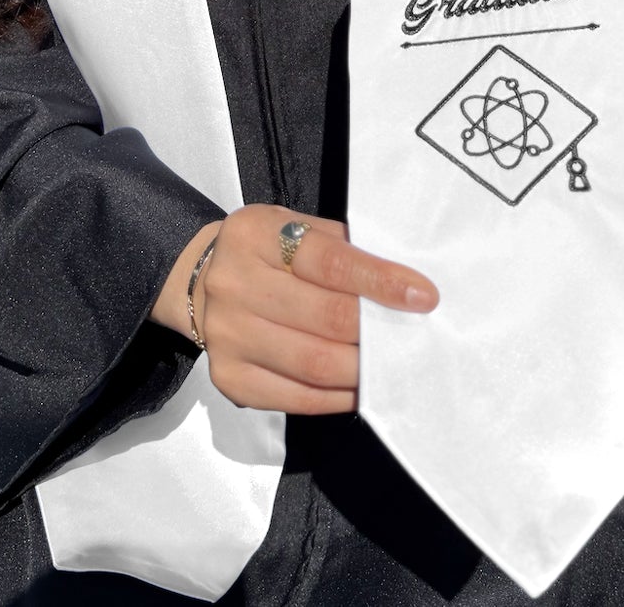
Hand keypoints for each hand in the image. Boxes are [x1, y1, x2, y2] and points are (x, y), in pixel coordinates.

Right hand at [150, 205, 437, 414]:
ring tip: (392, 365)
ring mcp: (227, 335)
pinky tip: (359, 387)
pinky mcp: (229, 378)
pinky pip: (295, 398)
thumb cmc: (267, 250)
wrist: (200, 281)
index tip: (423, 296)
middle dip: (376, 331)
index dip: (379, 281)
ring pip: (313, 364)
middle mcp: (233, 284)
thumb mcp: (293, 225)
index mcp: (254, 235)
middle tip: (412, 336)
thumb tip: (401, 285)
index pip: (329, 261)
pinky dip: (336, 398)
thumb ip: (340, 247)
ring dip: (362, 370)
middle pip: (324, 318)